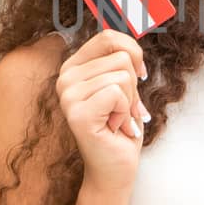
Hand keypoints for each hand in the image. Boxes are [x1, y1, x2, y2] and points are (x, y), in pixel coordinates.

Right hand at [56, 30, 150, 194]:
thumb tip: (133, 38)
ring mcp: (68, 96)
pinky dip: (125, 112)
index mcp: (73, 67)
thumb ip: (122, 60)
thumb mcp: (124, 86)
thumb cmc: (121, 127)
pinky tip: (114, 127)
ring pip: (122, 75)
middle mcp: (65, 78)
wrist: (115, 168)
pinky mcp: (77, 113)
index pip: (109, 36)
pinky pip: (117, 93)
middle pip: (121, 57)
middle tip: (123, 110)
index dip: (133, 53)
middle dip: (133, 87)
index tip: (138, 76)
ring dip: (129, 102)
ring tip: (117, 120)